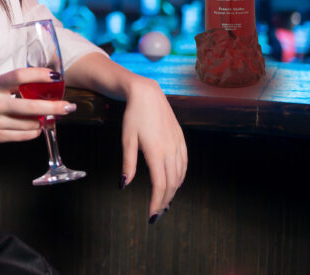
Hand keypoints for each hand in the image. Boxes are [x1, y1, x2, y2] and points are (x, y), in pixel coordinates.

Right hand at [0, 67, 75, 143]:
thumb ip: (12, 86)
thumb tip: (41, 85)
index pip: (19, 76)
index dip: (39, 74)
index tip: (55, 76)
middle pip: (30, 105)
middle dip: (54, 107)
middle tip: (68, 106)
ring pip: (30, 123)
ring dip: (44, 121)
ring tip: (49, 117)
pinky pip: (23, 136)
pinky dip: (34, 131)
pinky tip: (37, 127)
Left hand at [120, 75, 186, 220]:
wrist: (147, 94)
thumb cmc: (133, 116)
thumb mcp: (127, 139)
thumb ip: (128, 163)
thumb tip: (124, 185)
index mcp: (156, 152)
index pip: (160, 185)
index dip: (156, 202)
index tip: (151, 215)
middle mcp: (170, 150)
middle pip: (172, 184)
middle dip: (165, 201)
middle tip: (157, 213)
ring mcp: (178, 144)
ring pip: (180, 175)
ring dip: (174, 191)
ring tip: (165, 202)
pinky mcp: (181, 139)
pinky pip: (184, 163)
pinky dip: (181, 177)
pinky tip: (176, 182)